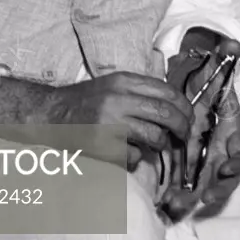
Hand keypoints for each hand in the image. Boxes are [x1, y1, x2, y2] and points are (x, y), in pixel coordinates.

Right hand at [43, 72, 192, 169]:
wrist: (50, 114)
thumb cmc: (85, 101)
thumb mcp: (113, 85)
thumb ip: (140, 91)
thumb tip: (175, 106)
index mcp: (124, 81)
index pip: (167, 92)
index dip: (185, 106)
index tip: (189, 117)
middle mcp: (119, 99)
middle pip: (166, 114)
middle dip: (182, 127)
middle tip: (184, 136)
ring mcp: (110, 122)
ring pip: (154, 136)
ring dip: (161, 144)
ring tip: (156, 144)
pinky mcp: (102, 145)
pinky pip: (134, 155)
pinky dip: (137, 157)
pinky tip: (128, 153)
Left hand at [162, 38, 239, 217]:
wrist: (191, 85)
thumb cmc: (207, 78)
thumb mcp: (216, 65)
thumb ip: (226, 54)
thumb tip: (232, 44)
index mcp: (232, 130)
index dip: (238, 160)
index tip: (228, 167)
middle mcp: (221, 149)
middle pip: (225, 177)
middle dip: (217, 189)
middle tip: (204, 196)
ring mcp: (205, 159)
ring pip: (204, 185)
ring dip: (193, 196)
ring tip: (178, 203)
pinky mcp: (186, 163)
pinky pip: (184, 183)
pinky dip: (176, 192)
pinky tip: (163, 199)